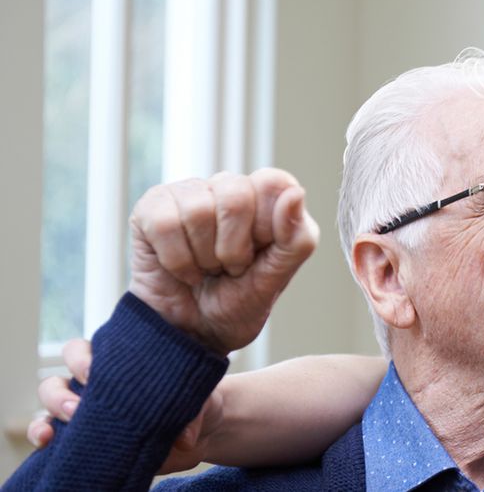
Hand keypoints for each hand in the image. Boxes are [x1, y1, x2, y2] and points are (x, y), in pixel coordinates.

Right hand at [27, 339, 223, 473]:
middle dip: (61, 391)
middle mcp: (96, 386)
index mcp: (120, 365)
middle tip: (79, 407)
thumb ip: (194, 411)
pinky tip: (47, 443)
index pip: (87, 351)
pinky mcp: (86, 440)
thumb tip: (184, 437)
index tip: (92, 371)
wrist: (202, 433)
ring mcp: (87, 413)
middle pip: (59, 378)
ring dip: (47, 416)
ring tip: (56, 430)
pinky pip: (52, 437)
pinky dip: (43, 438)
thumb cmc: (197, 404)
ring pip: (50, 406)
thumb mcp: (202, 402)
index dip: (82, 358)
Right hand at [128, 168, 317, 354]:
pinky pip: (164, 224)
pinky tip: (182, 269)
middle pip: (236, 196)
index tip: (259, 254)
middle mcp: (228, 186)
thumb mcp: (278, 277)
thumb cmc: (239, 301)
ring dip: (203, 258)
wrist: (193, 333)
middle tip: (230, 268)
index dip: (267, 227)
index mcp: (266, 196)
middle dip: (234, 249)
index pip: (273, 183)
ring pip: (198, 211)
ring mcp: (188, 192)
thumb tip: (295, 194)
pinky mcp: (152, 207)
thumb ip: (297, 238)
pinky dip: (177, 261)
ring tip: (206, 269)